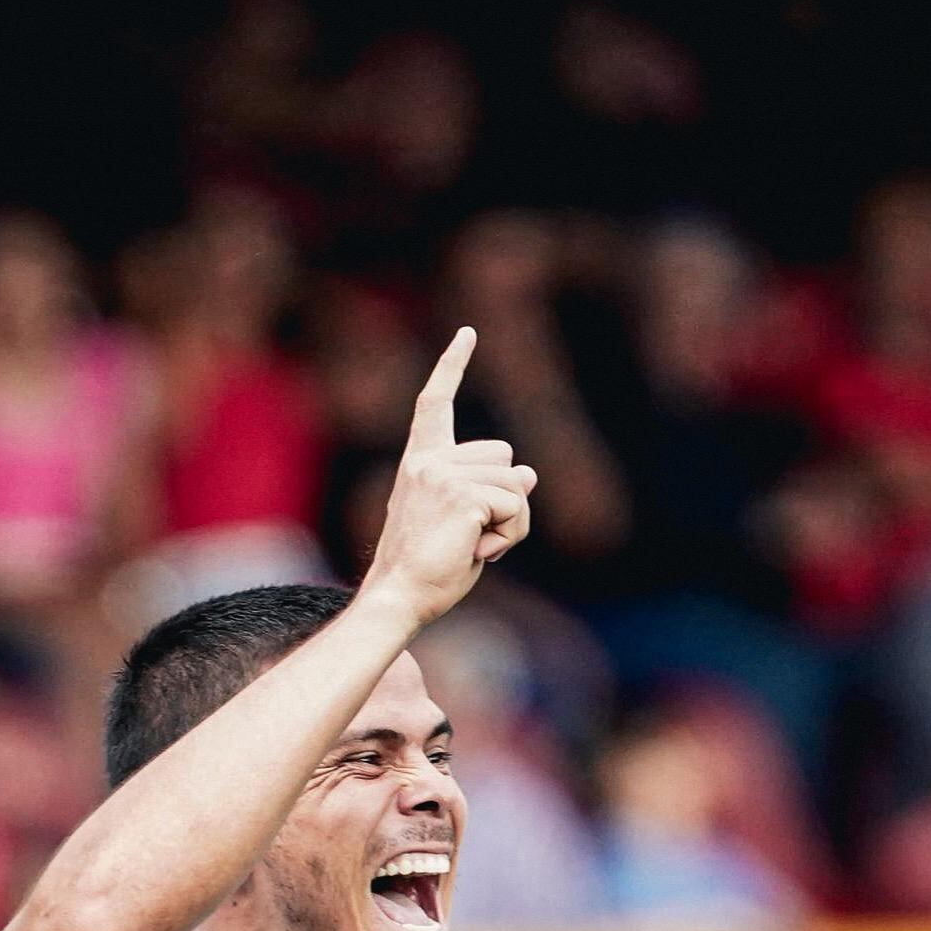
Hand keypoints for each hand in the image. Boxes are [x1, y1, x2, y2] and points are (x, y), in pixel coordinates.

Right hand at [359, 328, 540, 633]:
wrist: (399, 596)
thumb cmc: (426, 569)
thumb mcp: (463, 523)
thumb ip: (491, 494)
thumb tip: (531, 476)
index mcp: (419, 462)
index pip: (435, 404)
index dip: (452, 367)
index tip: (467, 334)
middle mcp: (429, 461)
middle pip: (503, 456)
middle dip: (505, 497)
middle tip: (473, 535)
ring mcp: (444, 475)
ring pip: (516, 485)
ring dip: (510, 523)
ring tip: (475, 547)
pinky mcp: (462, 495)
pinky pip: (516, 507)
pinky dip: (510, 536)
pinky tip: (479, 553)